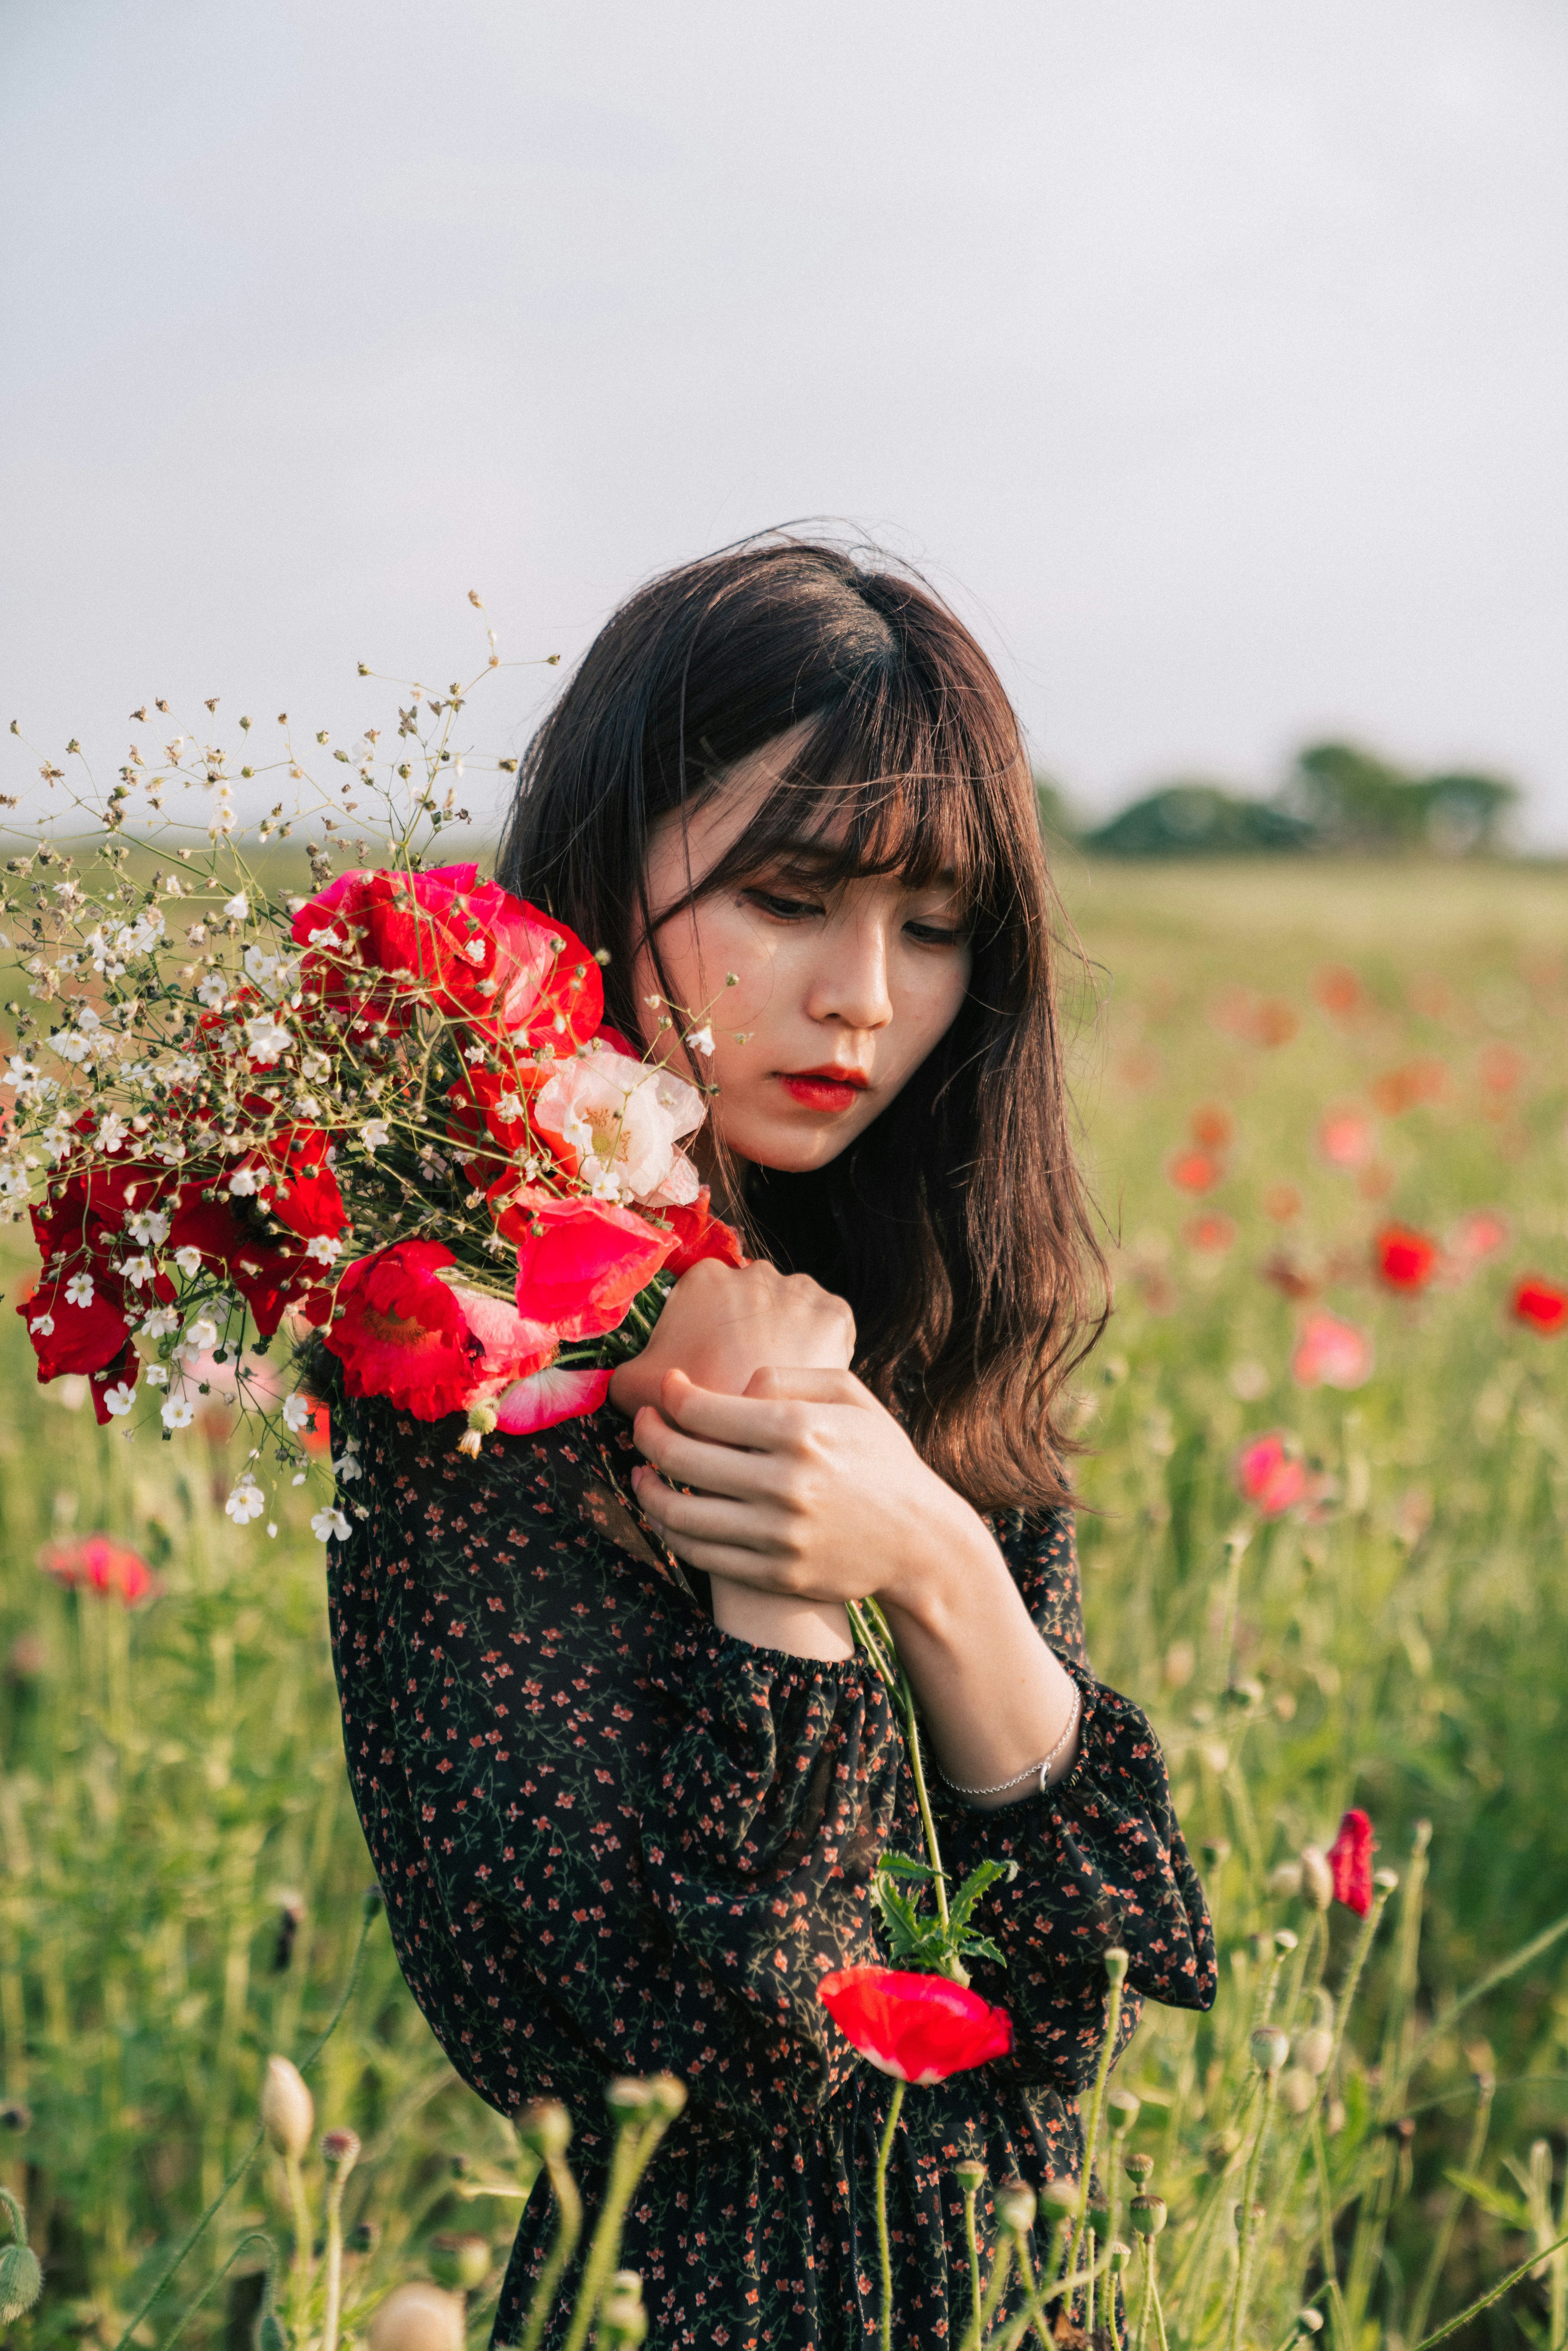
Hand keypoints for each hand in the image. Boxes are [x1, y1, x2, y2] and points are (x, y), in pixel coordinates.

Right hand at [608, 1258, 854, 1418]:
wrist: (757, 1433)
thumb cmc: (690, 1405)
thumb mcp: (637, 1390)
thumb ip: (620, 1373)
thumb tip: (605, 1375)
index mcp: (704, 1277)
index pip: (702, 1300)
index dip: (704, 1338)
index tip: (710, 1367)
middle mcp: (754, 1270)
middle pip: (747, 1305)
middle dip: (745, 1335)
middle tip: (741, 1379)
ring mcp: (799, 1288)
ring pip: (789, 1314)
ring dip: (782, 1339)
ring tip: (775, 1384)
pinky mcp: (835, 1313)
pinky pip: (825, 1329)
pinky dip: (816, 1350)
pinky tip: (801, 1377)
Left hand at [628, 1365, 998, 1613]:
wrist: (921, 1541)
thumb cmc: (881, 1459)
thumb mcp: (851, 1397)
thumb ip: (789, 1377)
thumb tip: (731, 1385)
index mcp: (802, 1430)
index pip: (703, 1409)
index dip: (671, 1395)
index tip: (667, 1389)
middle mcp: (786, 1482)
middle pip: (680, 1456)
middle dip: (647, 1434)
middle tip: (642, 1423)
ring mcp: (777, 1534)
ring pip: (679, 1511)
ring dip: (645, 1489)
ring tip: (641, 1473)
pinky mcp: (773, 1574)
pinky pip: (699, 1553)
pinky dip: (671, 1530)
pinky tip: (667, 1511)